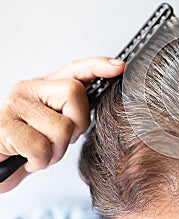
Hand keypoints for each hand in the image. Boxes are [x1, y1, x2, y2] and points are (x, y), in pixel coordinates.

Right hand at [0, 57, 124, 192]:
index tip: (119, 67)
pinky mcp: (4, 126)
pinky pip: (40, 146)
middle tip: (59, 141)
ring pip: (61, 126)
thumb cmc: (28, 146)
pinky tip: (28, 159)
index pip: (75, 69)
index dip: (97, 65)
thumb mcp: (56, 127)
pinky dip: (39, 161)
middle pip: (74, 93)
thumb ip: (74, 113)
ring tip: (41, 153)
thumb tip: (105, 105)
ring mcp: (15, 105)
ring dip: (56, 151)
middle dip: (76, 126)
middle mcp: (29, 89)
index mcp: (45, 87)